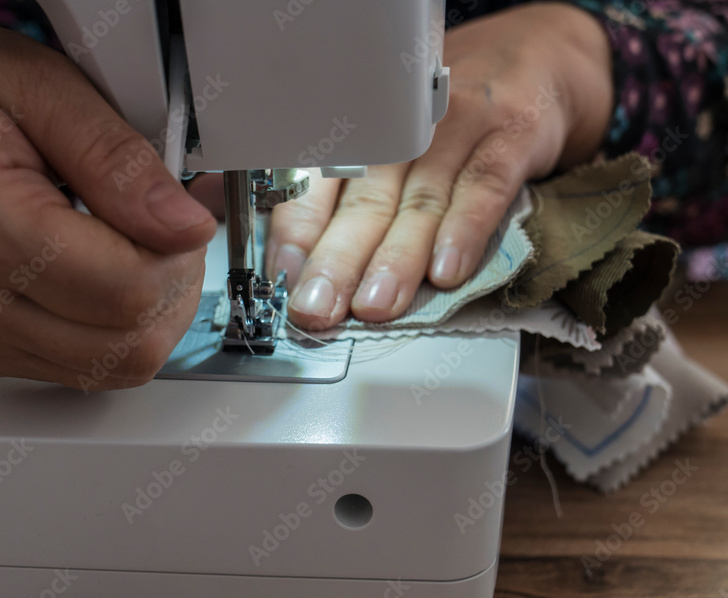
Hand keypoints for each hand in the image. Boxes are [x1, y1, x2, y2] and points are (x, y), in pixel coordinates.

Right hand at [0, 27, 216, 389]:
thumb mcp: (47, 89)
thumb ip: (119, 163)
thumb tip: (186, 227)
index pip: (123, 289)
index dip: (179, 254)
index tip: (182, 212)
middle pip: (128, 341)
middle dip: (176, 284)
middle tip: (168, 227)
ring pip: (118, 366)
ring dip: (157, 312)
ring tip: (144, 249)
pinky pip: (93, 369)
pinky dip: (125, 329)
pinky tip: (115, 275)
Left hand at [265, 3, 612, 329]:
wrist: (537, 66)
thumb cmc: (448, 130)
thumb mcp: (395, 156)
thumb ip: (357, 208)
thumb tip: (311, 274)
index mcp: (364, 138)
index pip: (317, 185)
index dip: (298, 233)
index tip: (285, 278)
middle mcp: (404, 131)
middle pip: (364, 202)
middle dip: (337, 262)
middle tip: (317, 307)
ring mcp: (459, 131)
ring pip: (420, 201)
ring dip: (395, 259)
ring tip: (374, 305)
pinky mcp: (511, 137)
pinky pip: (484, 186)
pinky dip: (465, 230)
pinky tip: (447, 272)